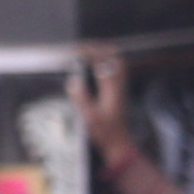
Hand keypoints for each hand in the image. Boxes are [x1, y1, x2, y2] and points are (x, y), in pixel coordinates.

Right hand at [65, 49, 134, 163]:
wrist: (119, 144)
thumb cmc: (105, 132)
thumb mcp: (90, 117)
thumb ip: (81, 98)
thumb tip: (73, 81)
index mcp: (112, 88)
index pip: (105, 62)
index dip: (91, 53)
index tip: (76, 53)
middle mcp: (119, 85)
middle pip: (115, 57)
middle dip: (99, 49)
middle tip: (82, 49)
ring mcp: (120, 88)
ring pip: (116, 63)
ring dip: (102, 55)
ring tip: (86, 54)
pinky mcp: (118, 92)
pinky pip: (114, 71)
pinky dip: (104, 64)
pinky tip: (93, 68)